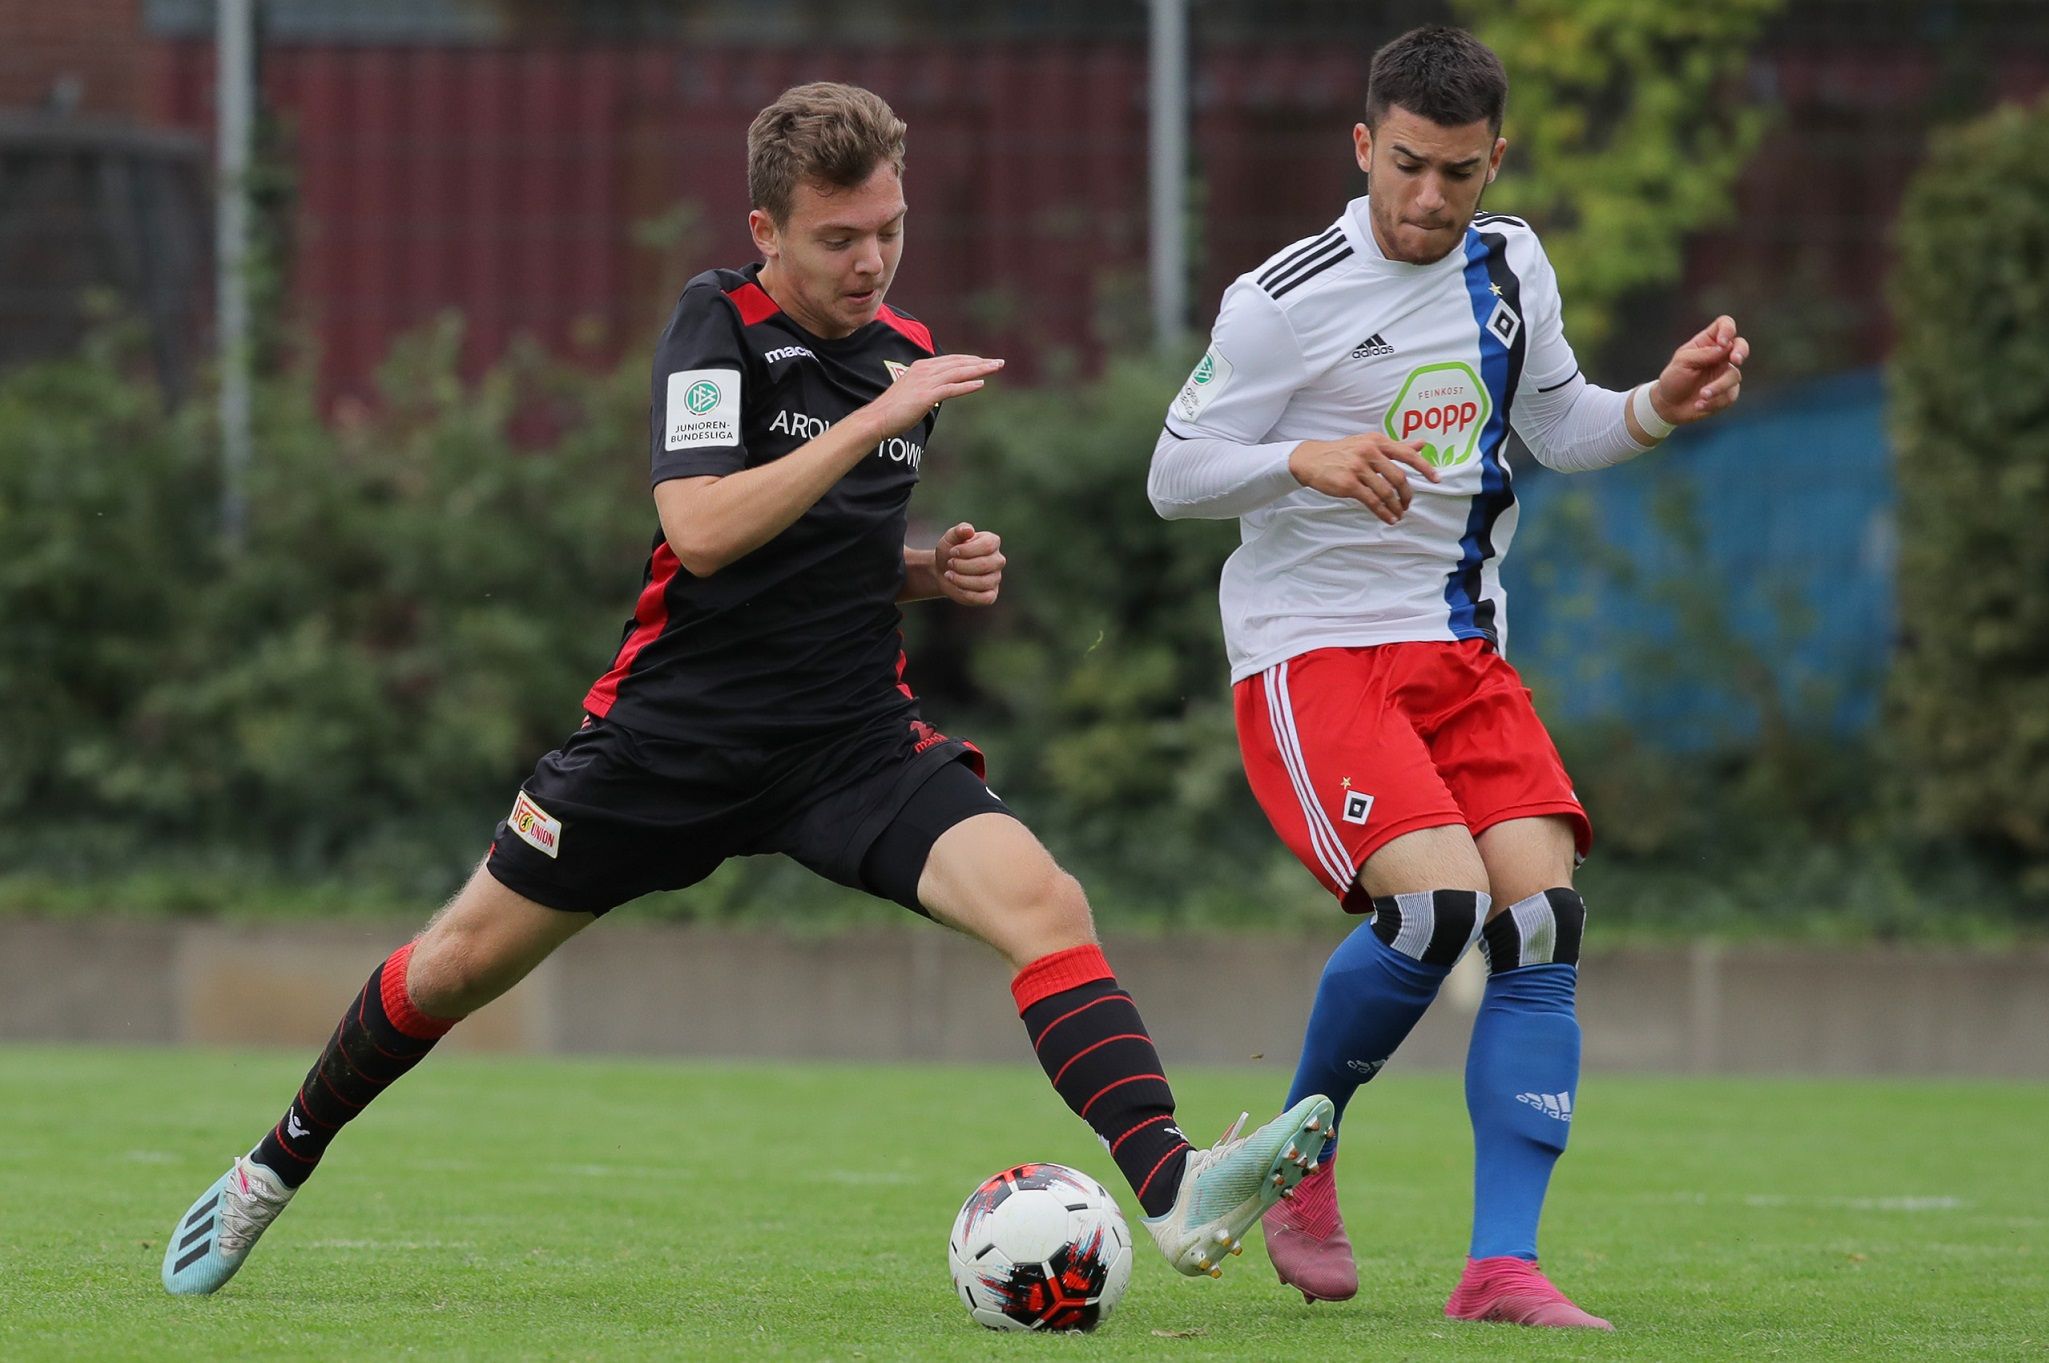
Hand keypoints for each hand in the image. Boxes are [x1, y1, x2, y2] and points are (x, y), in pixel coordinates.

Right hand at [864, 354, 1003, 438]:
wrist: (877, 419)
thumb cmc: (892, 410)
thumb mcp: (911, 394)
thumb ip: (925, 390)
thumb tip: (936, 394)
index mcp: (920, 367)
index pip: (950, 360)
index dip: (969, 360)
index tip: (984, 362)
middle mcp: (924, 370)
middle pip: (958, 363)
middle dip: (980, 362)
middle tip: (999, 362)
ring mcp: (925, 382)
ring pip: (958, 372)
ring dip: (979, 370)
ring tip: (995, 368)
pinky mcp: (926, 396)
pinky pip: (951, 388)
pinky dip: (967, 385)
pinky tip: (981, 384)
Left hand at [934, 522, 1003, 605]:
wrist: (943, 570)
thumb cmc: (950, 552)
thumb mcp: (950, 538)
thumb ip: (959, 531)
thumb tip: (969, 530)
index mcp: (992, 542)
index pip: (987, 546)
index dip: (967, 550)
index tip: (952, 552)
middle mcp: (998, 560)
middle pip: (986, 565)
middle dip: (962, 566)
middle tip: (950, 563)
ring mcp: (996, 578)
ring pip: (984, 582)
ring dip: (961, 580)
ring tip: (949, 575)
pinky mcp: (991, 594)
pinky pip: (985, 598)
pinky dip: (968, 594)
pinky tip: (957, 587)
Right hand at [1287, 434, 1441, 524]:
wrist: (1311, 459)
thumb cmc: (1342, 452)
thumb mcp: (1368, 443)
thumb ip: (1395, 446)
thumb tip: (1421, 445)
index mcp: (1377, 441)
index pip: (1407, 454)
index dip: (1425, 467)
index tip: (1437, 479)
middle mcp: (1369, 452)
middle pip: (1399, 477)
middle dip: (1407, 494)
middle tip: (1408, 504)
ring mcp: (1358, 468)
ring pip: (1386, 491)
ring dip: (1395, 507)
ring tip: (1398, 515)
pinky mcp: (1348, 484)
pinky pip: (1372, 501)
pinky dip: (1383, 512)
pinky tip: (1388, 518)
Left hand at [1652, 316, 1748, 424]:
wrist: (1670, 406)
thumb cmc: (1674, 379)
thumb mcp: (1682, 362)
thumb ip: (1703, 354)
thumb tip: (1725, 348)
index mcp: (1708, 342)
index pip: (1725, 325)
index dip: (1728, 329)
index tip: (1722, 342)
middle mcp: (1721, 356)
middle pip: (1741, 345)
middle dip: (1741, 351)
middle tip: (1735, 360)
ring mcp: (1726, 373)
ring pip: (1734, 375)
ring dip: (1718, 386)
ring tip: (1702, 395)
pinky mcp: (1728, 392)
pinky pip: (1729, 395)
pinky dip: (1714, 401)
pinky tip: (1699, 405)